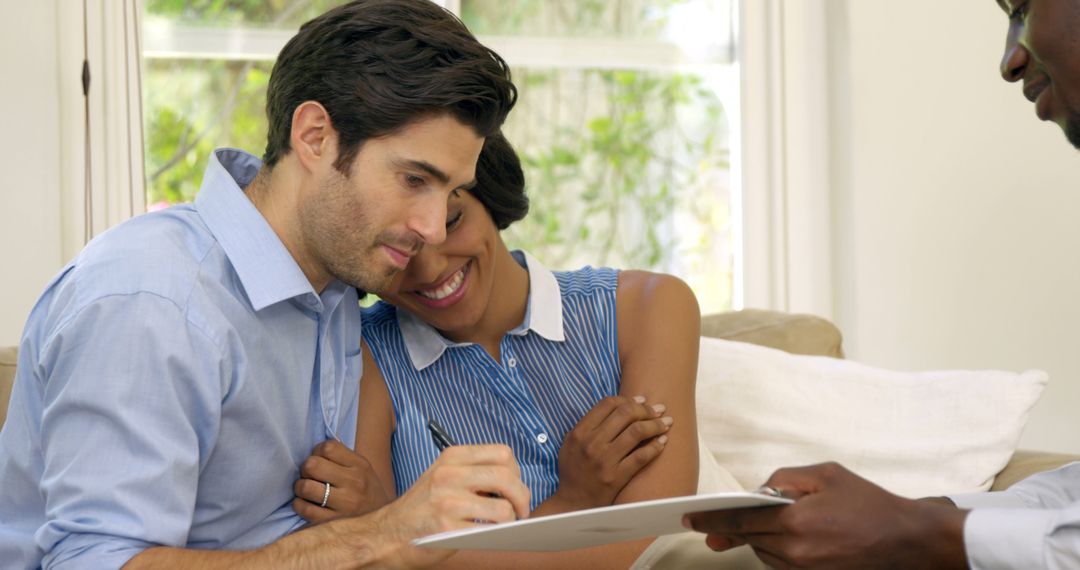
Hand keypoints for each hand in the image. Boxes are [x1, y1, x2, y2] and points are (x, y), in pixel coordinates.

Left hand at [293, 439, 390, 522]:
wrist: (383, 523)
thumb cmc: (366, 492)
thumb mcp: (363, 469)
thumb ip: (341, 459)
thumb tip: (312, 453)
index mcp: (360, 465)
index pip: (328, 447)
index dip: (316, 451)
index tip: (319, 460)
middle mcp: (354, 483)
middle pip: (312, 465)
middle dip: (305, 469)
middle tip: (309, 475)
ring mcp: (344, 504)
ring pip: (306, 487)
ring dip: (300, 487)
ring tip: (305, 490)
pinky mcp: (334, 522)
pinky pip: (305, 509)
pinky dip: (299, 504)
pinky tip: (305, 503)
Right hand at [364, 444, 530, 568]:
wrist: (387, 534)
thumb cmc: (421, 507)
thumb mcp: (443, 475)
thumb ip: (474, 472)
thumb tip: (515, 482)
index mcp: (452, 457)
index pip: (503, 454)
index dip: (517, 472)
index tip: (516, 488)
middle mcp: (449, 474)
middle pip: (507, 477)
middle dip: (523, 497)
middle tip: (521, 511)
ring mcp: (447, 501)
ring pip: (503, 508)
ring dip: (511, 520)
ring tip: (504, 525)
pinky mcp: (447, 528)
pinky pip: (489, 530)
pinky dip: (497, 534)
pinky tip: (490, 535)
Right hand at [551, 395, 671, 510]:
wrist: (573, 503)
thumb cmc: (574, 471)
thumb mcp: (572, 443)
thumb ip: (589, 424)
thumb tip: (619, 406)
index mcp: (580, 432)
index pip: (608, 403)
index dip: (628, 399)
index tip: (641, 401)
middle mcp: (592, 443)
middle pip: (626, 413)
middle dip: (647, 409)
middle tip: (658, 410)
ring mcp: (605, 460)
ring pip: (637, 432)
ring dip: (656, 424)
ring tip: (665, 423)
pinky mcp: (617, 477)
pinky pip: (642, 456)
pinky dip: (656, 446)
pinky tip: (663, 441)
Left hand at [683, 462, 968, 569]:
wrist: (907, 540)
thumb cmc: (869, 502)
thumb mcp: (826, 474)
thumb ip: (785, 478)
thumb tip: (759, 491)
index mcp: (796, 521)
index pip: (741, 519)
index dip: (712, 519)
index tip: (689, 519)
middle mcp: (796, 551)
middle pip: (749, 538)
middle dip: (730, 530)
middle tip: (709, 526)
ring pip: (763, 554)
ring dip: (757, 539)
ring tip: (759, 525)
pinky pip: (782, 565)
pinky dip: (776, 551)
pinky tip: (784, 538)